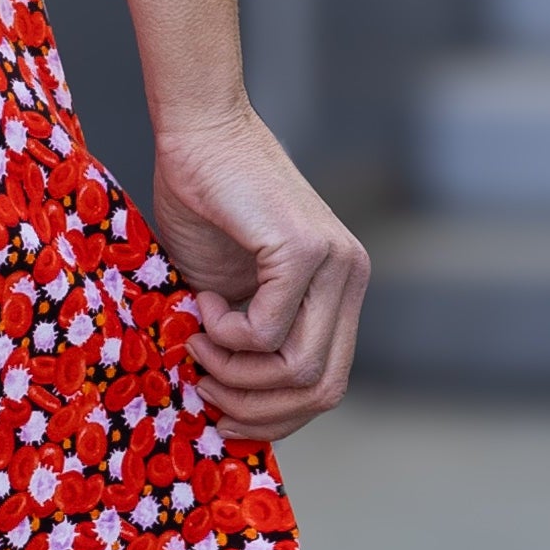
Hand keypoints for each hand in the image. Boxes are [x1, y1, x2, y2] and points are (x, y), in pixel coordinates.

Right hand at [146, 101, 368, 445]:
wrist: (196, 133)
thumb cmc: (205, 203)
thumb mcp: (232, 290)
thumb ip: (248, 339)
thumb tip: (231, 408)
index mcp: (341, 289)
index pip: (330, 383)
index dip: (278, 416)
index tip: (225, 417)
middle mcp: (352, 278)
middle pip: (323, 388)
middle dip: (256, 406)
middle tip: (204, 385)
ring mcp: (335, 263)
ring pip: (299, 368)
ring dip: (235, 371)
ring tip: (197, 340)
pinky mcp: (303, 249)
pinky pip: (267, 331)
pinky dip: (225, 334)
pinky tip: (202, 302)